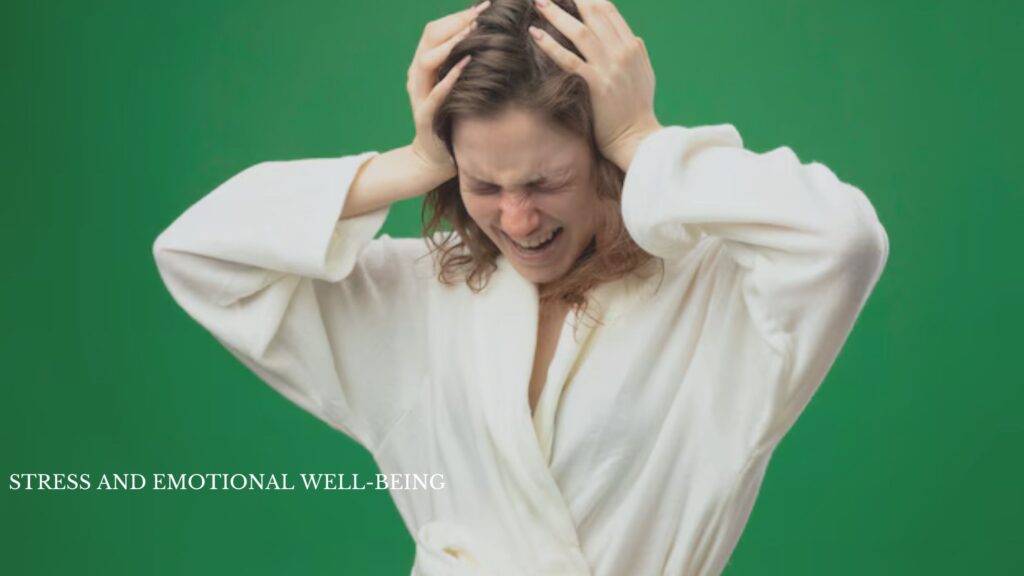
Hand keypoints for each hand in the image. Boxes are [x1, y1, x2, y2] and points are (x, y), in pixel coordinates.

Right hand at [407, 1, 490, 177]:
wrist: (435, 158)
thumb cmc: (452, 118)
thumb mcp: (457, 87)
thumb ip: (464, 64)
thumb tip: (490, 40)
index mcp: (425, 66)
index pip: (436, 30)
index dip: (458, 16)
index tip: (484, 5)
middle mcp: (418, 76)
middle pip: (430, 37)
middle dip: (456, 22)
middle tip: (481, 12)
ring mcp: (419, 96)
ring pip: (427, 61)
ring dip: (451, 44)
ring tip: (473, 32)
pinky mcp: (425, 117)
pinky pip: (434, 94)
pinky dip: (448, 79)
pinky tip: (465, 65)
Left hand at [529, 0, 662, 170]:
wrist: (637, 138)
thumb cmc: (638, 110)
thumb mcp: (645, 75)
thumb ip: (638, 54)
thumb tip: (633, 37)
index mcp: (633, 46)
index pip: (608, 11)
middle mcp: (622, 52)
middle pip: (593, 14)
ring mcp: (609, 68)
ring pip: (580, 32)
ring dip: (556, 14)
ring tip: (538, 3)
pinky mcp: (596, 85)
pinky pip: (569, 59)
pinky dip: (551, 45)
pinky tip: (535, 34)